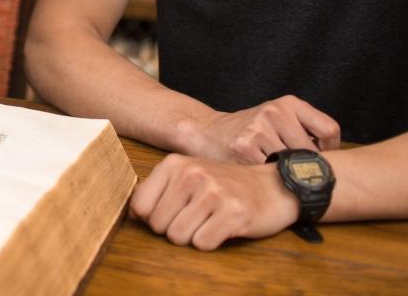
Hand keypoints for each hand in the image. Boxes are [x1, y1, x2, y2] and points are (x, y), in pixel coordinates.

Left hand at [131, 154, 299, 249]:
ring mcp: (213, 192)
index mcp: (174, 164)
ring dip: (193, 237)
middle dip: (174, 229)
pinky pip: (203, 244)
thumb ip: (159, 191)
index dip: (152, 218)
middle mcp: (191, 174)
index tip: (171, 214)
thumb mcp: (188, 176)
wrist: (274, 185)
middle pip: (158, 225)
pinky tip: (224, 227)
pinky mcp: (233, 212)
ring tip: (210, 221)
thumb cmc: (225, 185)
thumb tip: (133, 215)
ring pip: (178, 237)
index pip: (140, 206)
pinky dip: (211, 241)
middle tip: (196, 218)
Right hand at [189, 95, 340, 162]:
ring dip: (284, 175)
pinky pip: (270, 173)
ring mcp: (258, 128)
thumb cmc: (249, 132)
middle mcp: (275, 111)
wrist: (206, 132)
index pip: (330, 131)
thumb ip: (304, 133)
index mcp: (288, 103)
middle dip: (303, 167)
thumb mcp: (277, 119)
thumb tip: (334, 164)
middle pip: (311, 153)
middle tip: (290, 172)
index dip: (328, 151)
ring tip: (271, 172)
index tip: (314, 158)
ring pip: (292, 165)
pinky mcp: (244, 147)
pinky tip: (257, 174)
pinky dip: (267, 180)